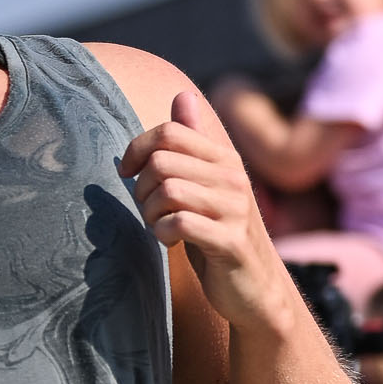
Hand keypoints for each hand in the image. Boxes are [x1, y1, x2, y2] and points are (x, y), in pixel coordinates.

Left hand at [119, 88, 291, 331]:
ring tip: (159, 226)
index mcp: (224, 159)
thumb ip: (194, 142)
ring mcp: (235, 210)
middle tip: (148, 209)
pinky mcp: (231, 242)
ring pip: (168, 191)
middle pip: (163, 162)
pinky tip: (170, 242)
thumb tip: (182, 94)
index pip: (171, 132)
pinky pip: (180, 224)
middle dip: (141, 188)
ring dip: (150, 213)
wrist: (255, 289)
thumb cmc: (221, 233)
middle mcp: (234, 178)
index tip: (127, 173)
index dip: (138, 149)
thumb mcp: (207, 183)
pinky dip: (163, 233)